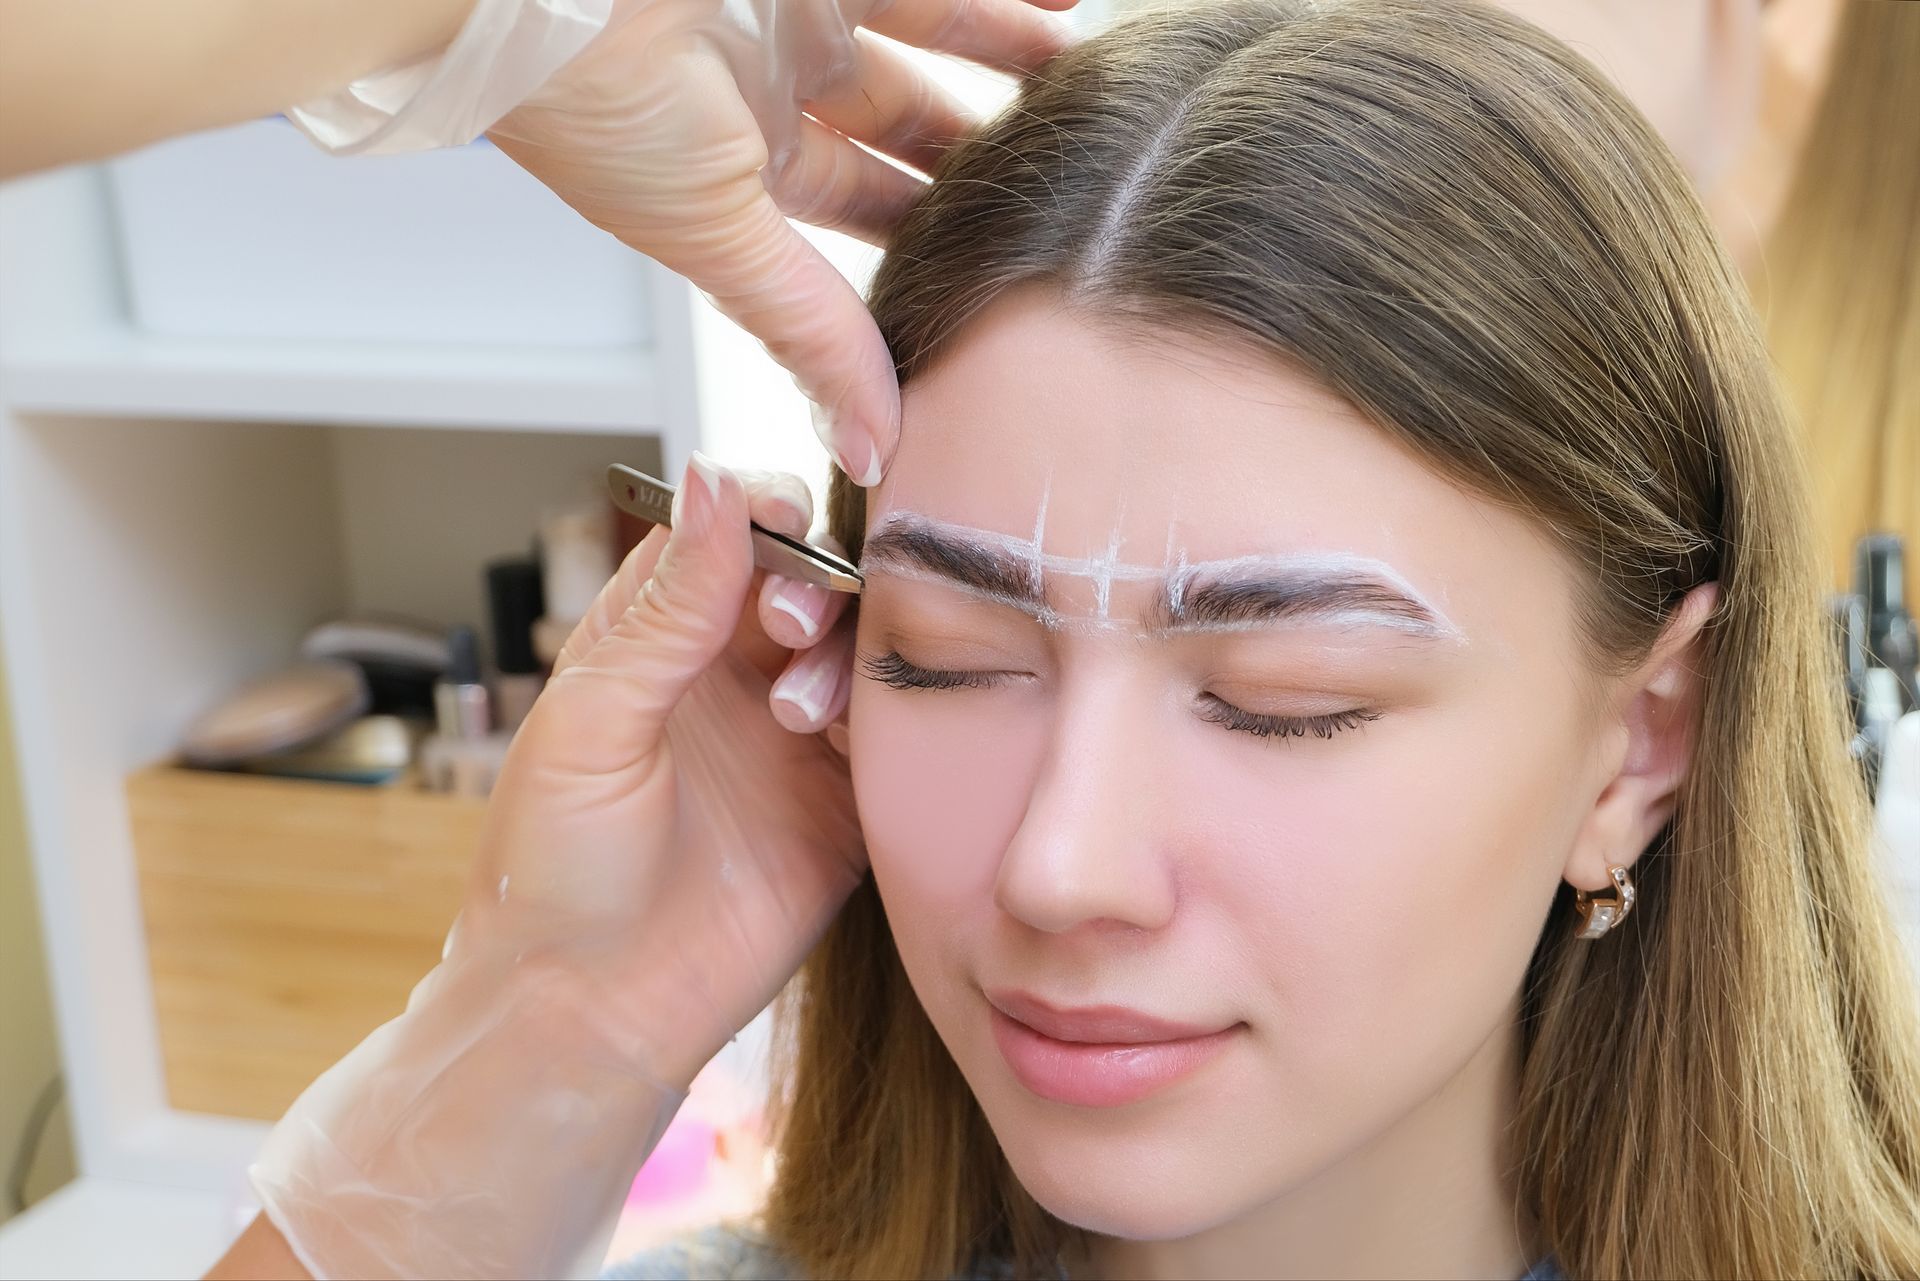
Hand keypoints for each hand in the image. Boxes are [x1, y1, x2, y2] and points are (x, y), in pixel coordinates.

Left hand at [246, 455, 864, 1277]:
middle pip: (812, 579)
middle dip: (817, 581)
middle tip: (790, 624)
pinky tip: (853, 735)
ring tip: (797, 713)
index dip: (765, 514)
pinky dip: (894, 716)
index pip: (731, 533)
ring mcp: (794, 739)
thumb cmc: (553, 866)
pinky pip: (895, 733)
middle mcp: (731, 675)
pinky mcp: (842, 805)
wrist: (586, 1010)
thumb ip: (668, 607)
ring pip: (861, 648)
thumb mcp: (595, 721)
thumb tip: (714, 478)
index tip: (783, 524)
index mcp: (656, 638)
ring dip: (846, 654)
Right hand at [487, 0, 1076, 485]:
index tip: (1010, 266)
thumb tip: (868, 448)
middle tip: (1068, 176)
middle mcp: (767, 82)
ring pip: (926, 33)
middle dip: (981, 147)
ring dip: (1008, 56)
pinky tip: (1068, 6)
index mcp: (738, 166)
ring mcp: (794, 5)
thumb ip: (807, 337)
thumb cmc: (583, 103)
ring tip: (1088, 84)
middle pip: (905, 121)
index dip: (931, 235)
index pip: (860, 210)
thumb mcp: (718, 240)